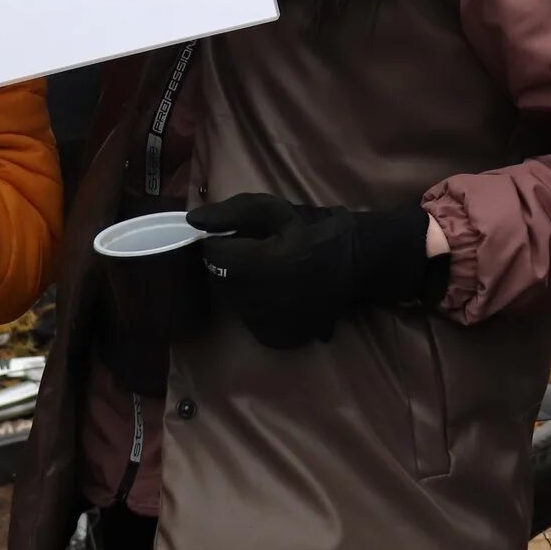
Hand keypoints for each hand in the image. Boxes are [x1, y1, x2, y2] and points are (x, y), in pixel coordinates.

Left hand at [191, 193, 430, 349]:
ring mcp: (271, 324)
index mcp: (261, 265)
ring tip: (268, 271)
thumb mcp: (276, 211)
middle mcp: (263, 301)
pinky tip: (275, 292)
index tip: (239, 236)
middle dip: (230, 264)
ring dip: (241, 285)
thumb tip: (192, 220)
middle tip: (256, 252)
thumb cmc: (316, 231)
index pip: (215, 255)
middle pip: (221, 281)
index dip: (221, 242)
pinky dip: (254, 306)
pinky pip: (250, 321)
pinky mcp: (279, 338)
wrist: (358, 264)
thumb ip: (233, 213)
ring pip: (234, 303)